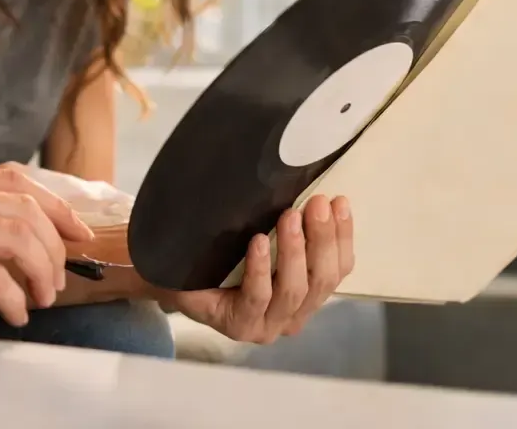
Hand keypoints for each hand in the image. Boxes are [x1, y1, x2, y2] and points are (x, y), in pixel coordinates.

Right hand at [0, 164, 94, 327]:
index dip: (55, 205)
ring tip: (41, 298)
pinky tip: (14, 314)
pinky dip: (14, 299)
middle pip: (25, 209)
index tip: (75, 231)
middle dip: (54, 245)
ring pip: (17, 238)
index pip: (14, 181)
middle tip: (59, 278)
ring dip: (41, 271)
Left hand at [157, 195, 353, 344]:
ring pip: (293, 290)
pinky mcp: (240, 326)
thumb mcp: (262, 239)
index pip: (337, 269)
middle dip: (323, 239)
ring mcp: (268, 325)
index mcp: (307, 296)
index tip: (340, 202)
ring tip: (289, 217)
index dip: (342, 237)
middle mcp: (293, 315)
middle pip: (321, 280)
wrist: (174, 279)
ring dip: (294, 250)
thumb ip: (288, 227)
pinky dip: (261, 268)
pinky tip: (258, 243)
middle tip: (317, 204)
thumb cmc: (223, 258)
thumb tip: (312, 191)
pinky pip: (257, 297)